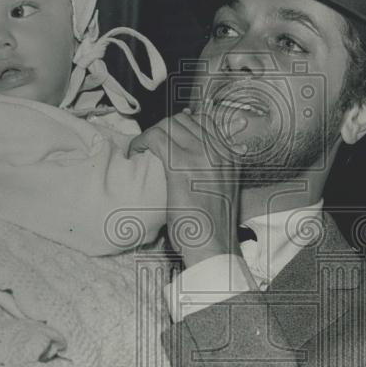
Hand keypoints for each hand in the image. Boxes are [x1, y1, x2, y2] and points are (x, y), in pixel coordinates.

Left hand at [130, 108, 242, 267]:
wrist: (214, 246)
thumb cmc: (213, 226)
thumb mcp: (221, 189)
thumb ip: (213, 170)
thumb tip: (195, 161)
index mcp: (230, 155)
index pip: (202, 122)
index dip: (178, 125)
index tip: (165, 135)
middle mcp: (218, 151)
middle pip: (182, 120)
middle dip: (162, 128)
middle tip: (149, 144)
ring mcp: (201, 157)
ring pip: (168, 126)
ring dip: (150, 134)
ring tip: (141, 149)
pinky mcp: (181, 167)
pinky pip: (155, 139)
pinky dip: (141, 143)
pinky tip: (135, 154)